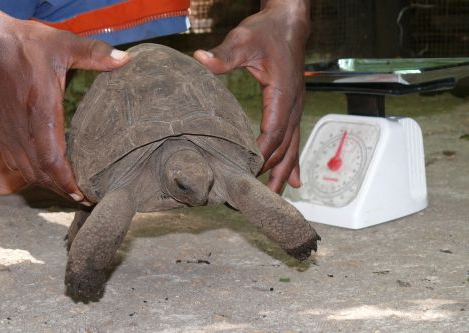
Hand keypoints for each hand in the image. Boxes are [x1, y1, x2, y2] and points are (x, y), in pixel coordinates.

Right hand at [0, 2, 128, 201]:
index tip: (82, 196)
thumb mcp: (63, 44)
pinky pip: (14, 160)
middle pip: (40, 170)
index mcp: (41, 109)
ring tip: (68, 193)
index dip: (66, 181)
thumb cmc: (24, 44)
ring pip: (26, 168)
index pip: (52, 157)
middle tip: (83, 200)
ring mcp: (8, 129)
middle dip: (61, 189)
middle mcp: (22, 126)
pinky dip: (30, 173)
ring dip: (46, 184)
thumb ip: (94, 54)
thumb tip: (126, 59)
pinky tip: (42, 176)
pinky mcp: (0, 128)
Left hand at [194, 0, 309, 192]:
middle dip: (271, 173)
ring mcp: (295, 107)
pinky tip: (296, 179)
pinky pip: (295, 139)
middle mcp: (293, 105)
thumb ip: (223, 55)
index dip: (260, 156)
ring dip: (284, 173)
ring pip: (292, 148)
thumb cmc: (267, 31)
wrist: (290, 22)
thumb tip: (200, 59)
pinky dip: (294, 161)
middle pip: (284, 148)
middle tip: (257, 198)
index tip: (245, 174)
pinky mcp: (292, 106)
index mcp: (283, 94)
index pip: (272, 133)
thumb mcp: (243, 41)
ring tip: (277, 197)